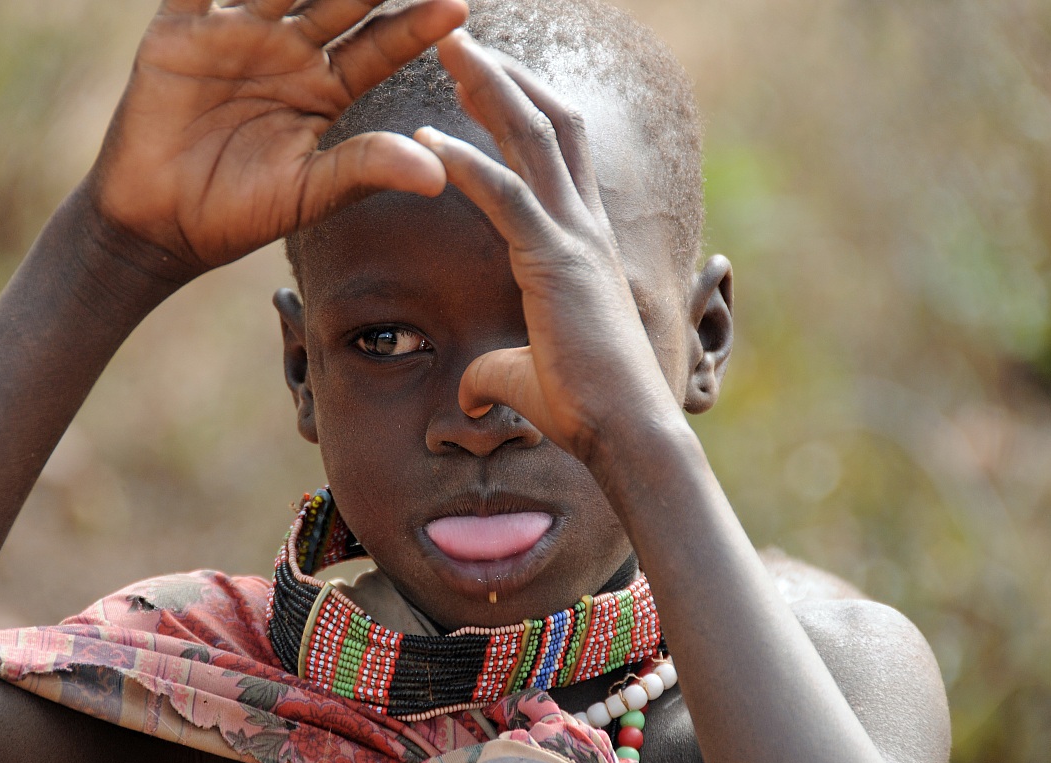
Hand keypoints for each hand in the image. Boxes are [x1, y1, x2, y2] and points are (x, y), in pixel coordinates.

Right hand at [88, 0, 466, 277]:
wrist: (160, 223)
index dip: (418, 25)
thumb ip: (367, 169)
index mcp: (327, 87)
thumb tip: (439, 177)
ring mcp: (238, 32)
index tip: (457, 8)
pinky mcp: (182, 28)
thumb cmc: (240, 213)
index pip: (382, 46)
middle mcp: (290, 49)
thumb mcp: (310, 192)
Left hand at [414, 31, 679, 464]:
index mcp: (583, 241)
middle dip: (503, 75)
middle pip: (547, 123)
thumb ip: (492, 371)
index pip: (557, 150)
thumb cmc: (584, 407)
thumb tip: (469, 395)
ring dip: (490, 88)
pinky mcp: (554, 264)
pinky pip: (506, 199)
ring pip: (533, 140)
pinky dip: (466, 166)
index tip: (485, 76)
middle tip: (460, 37)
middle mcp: (584, 227)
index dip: (522, 105)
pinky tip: (426, 141)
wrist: (625, 434)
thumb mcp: (524, 376)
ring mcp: (574, 240)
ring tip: (450, 46)